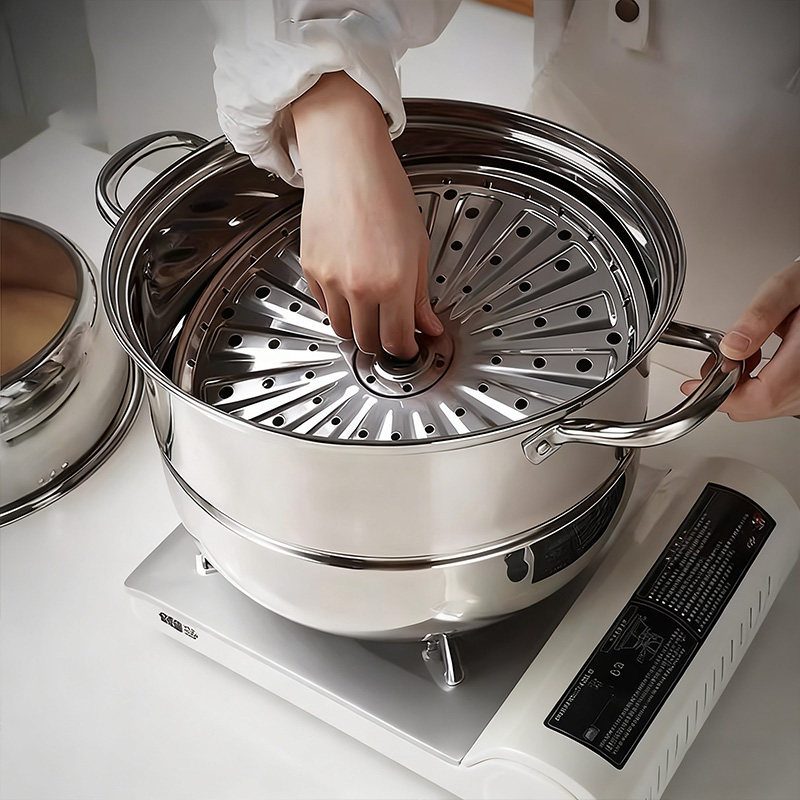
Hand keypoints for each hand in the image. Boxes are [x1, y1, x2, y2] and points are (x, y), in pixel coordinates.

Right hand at [291, 72, 441, 358]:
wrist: (347, 162)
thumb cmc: (386, 193)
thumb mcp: (417, 247)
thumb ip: (421, 295)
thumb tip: (430, 326)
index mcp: (394, 282)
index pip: (397, 341)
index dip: (406, 352)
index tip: (410, 349)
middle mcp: (360, 287)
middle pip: (368, 342)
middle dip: (383, 344)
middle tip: (392, 332)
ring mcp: (331, 281)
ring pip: (342, 330)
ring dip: (358, 330)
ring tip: (371, 313)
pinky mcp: (310, 271)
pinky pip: (324, 307)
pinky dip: (339, 308)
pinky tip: (352, 291)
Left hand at [680, 261, 799, 419]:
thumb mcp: (786, 290)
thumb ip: (758, 318)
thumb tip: (732, 347)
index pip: (762, 397)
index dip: (723, 396)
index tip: (694, 385)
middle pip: (762, 406)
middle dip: (727, 389)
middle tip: (714, 364)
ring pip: (770, 405)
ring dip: (742, 388)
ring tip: (738, 357)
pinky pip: (780, 399)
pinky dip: (758, 386)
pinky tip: (754, 362)